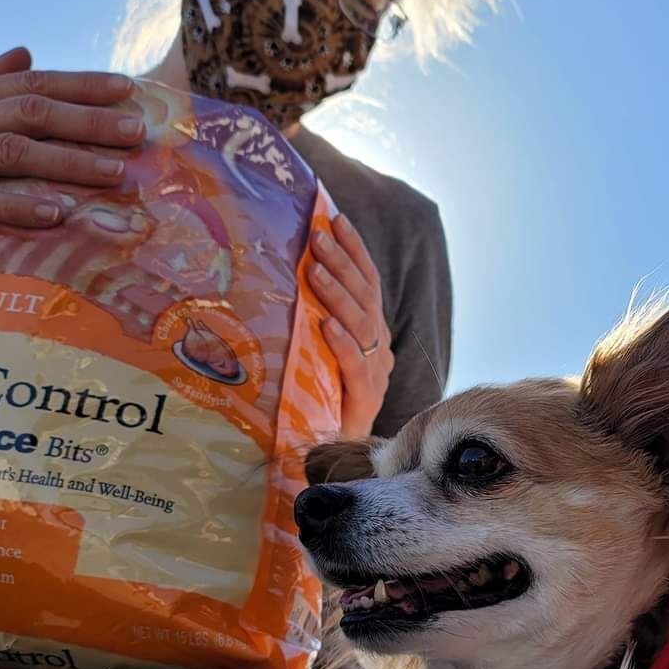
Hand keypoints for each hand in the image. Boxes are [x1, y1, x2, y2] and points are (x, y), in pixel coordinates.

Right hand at [0, 46, 145, 227]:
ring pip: (12, 150)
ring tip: (114, 172)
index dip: (82, 85)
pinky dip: (16, 204)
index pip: (33, 82)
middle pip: (31, 110)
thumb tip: (27, 54)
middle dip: (88, 120)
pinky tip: (54, 213)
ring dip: (67, 161)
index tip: (129, 88)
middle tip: (137, 130)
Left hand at [309, 213, 394, 436]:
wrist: (334, 450)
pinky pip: (356, 366)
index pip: (369, 281)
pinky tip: (326, 325)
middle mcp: (379, 348)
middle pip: (366, 296)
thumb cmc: (321, 397)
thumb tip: (289, 273)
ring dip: (338, 294)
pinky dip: (341, 343)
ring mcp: (376, 373)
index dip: (355, 249)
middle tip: (317, 237)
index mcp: (372, 332)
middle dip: (342, 262)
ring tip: (314, 271)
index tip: (335, 218)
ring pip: (362, 325)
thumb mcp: (316, 350)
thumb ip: (315, 316)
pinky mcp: (366, 398)